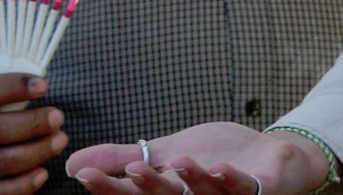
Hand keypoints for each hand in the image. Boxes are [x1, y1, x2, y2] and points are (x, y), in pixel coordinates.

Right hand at [70, 122, 326, 194]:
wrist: (270, 155)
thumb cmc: (216, 157)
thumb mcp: (165, 152)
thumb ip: (123, 157)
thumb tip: (73, 163)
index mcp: (170, 192)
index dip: (110, 188)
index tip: (84, 175)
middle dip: (148, 187)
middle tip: (133, 170)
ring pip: (203, 194)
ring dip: (191, 179)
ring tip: (176, 160)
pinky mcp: (256, 188)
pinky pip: (242, 186)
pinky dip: (230, 179)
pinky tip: (218, 167)